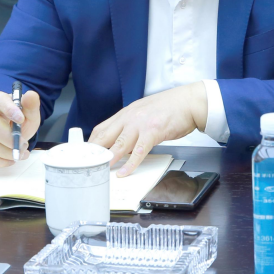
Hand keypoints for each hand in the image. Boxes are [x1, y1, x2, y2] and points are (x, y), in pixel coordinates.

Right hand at [0, 89, 40, 166]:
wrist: (10, 132)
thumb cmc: (19, 121)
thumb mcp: (29, 114)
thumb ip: (31, 106)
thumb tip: (31, 95)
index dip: (9, 109)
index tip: (21, 119)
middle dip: (12, 140)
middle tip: (24, 145)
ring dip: (9, 153)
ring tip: (20, 152)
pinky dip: (0, 161)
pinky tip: (10, 159)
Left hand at [88, 82, 207, 176]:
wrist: (189, 102)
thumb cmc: (170, 108)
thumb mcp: (144, 113)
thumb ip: (131, 125)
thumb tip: (121, 142)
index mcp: (126, 113)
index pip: (102, 128)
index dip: (91, 143)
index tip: (84, 154)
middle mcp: (130, 117)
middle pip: (105, 136)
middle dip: (94, 152)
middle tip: (85, 165)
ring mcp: (141, 124)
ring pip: (119, 143)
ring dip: (108, 158)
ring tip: (100, 169)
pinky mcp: (153, 131)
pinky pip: (139, 150)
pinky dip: (130, 163)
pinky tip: (125, 172)